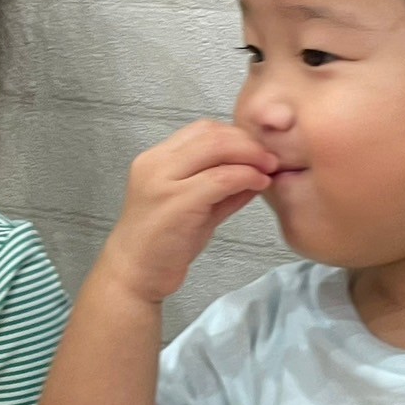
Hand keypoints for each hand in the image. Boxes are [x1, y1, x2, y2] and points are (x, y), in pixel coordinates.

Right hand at [98, 119, 275, 303]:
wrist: (135, 274)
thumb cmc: (162, 245)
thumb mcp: (194, 208)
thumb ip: (222, 188)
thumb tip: (257, 172)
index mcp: (156, 159)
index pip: (202, 130)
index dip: (236, 135)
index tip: (258, 151)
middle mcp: (155, 163)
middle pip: (211, 133)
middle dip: (247, 142)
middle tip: (270, 158)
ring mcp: (163, 181)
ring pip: (215, 148)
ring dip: (249, 155)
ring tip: (269, 169)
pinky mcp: (176, 202)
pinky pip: (220, 178)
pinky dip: (245, 176)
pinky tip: (259, 184)